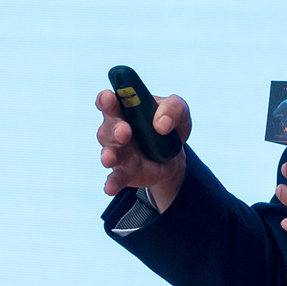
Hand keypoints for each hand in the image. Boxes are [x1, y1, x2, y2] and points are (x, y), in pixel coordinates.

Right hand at [95, 89, 189, 210]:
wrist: (176, 155)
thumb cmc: (170, 124)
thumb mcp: (180, 111)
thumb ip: (173, 109)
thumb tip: (161, 124)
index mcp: (126, 108)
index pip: (109, 101)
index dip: (106, 99)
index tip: (110, 97)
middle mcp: (116, 129)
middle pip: (108, 127)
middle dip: (116, 129)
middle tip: (125, 132)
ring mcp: (119, 152)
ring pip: (109, 152)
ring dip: (109, 155)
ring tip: (110, 159)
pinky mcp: (125, 172)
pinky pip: (115, 178)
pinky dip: (111, 183)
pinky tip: (109, 188)